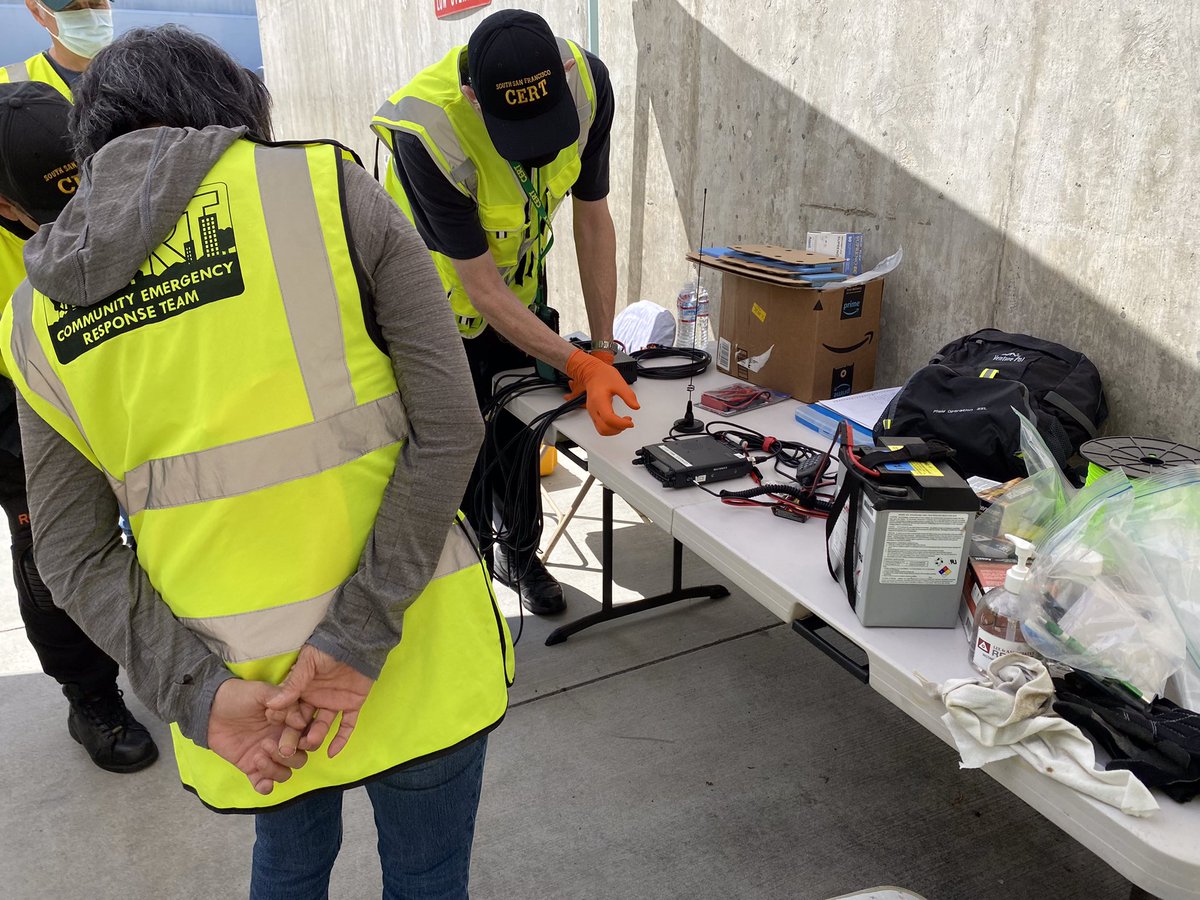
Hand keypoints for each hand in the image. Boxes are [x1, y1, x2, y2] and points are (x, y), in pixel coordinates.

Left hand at [207, 678, 308, 794]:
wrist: (211, 708)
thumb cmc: (239, 696)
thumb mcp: (262, 692)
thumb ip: (283, 704)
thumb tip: (301, 722)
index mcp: (290, 722)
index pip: (308, 735)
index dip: (304, 739)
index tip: (292, 736)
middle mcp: (283, 740)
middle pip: (300, 758)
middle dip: (287, 756)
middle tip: (267, 744)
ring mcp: (268, 755)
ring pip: (286, 773)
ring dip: (275, 770)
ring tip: (257, 756)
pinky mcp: (252, 767)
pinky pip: (265, 784)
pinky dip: (266, 787)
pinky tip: (261, 782)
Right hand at [267, 644, 374, 758]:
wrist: (357, 641)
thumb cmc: (328, 649)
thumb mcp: (307, 663)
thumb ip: (293, 683)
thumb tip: (272, 704)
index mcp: (302, 690)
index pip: (289, 710)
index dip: (283, 721)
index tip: (273, 732)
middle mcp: (315, 700)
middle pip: (303, 722)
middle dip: (295, 735)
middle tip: (287, 749)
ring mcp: (333, 703)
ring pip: (323, 725)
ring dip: (317, 735)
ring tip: (311, 741)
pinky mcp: (352, 705)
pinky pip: (347, 725)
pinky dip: (341, 739)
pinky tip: (333, 753)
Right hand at [564, 348, 639, 435]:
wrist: (592, 373)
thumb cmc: (603, 376)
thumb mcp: (619, 383)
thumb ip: (628, 395)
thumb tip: (635, 406)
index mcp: (599, 400)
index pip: (609, 419)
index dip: (621, 423)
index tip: (630, 421)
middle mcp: (594, 409)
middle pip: (604, 429)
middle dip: (618, 429)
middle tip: (628, 422)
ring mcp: (592, 412)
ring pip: (602, 430)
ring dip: (614, 430)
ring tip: (624, 422)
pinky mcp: (594, 413)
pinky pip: (601, 426)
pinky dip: (610, 428)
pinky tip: (618, 422)